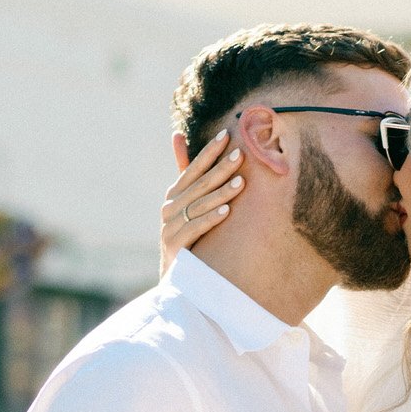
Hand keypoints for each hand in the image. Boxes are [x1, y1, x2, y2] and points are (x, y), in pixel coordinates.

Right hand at [160, 131, 243, 265]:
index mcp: (173, 195)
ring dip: (221, 193)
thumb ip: (186, 173)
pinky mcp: (174, 246)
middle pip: (199, 185)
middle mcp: (169, 208)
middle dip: (221, 168)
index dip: (210, 152)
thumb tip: (177, 134)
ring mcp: (169, 227)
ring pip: (199, 205)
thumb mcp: (185, 203)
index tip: (228, 135)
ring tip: (241, 182)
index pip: (193, 168)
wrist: (175, 277)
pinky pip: (195, 228)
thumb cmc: (185, 235)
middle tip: (241, 154)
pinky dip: (211, 219)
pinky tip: (226, 211)